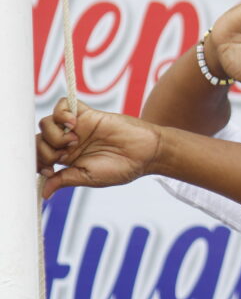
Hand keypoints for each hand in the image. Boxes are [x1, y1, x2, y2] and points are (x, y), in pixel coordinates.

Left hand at [36, 98, 160, 197]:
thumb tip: (44, 193)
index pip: (40, 156)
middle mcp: (68, 143)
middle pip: (38, 139)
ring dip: (54, 134)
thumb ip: (65, 180)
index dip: (37, 162)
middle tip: (65, 155)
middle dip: (45, 150)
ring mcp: (76, 127)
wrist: (144, 152)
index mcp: (68, 160)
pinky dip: (61, 113)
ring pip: (46, 123)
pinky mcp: (85, 113)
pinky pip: (62, 105)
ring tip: (74, 141)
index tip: (49, 170)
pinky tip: (73, 124)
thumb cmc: (121, 168)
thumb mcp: (89, 178)